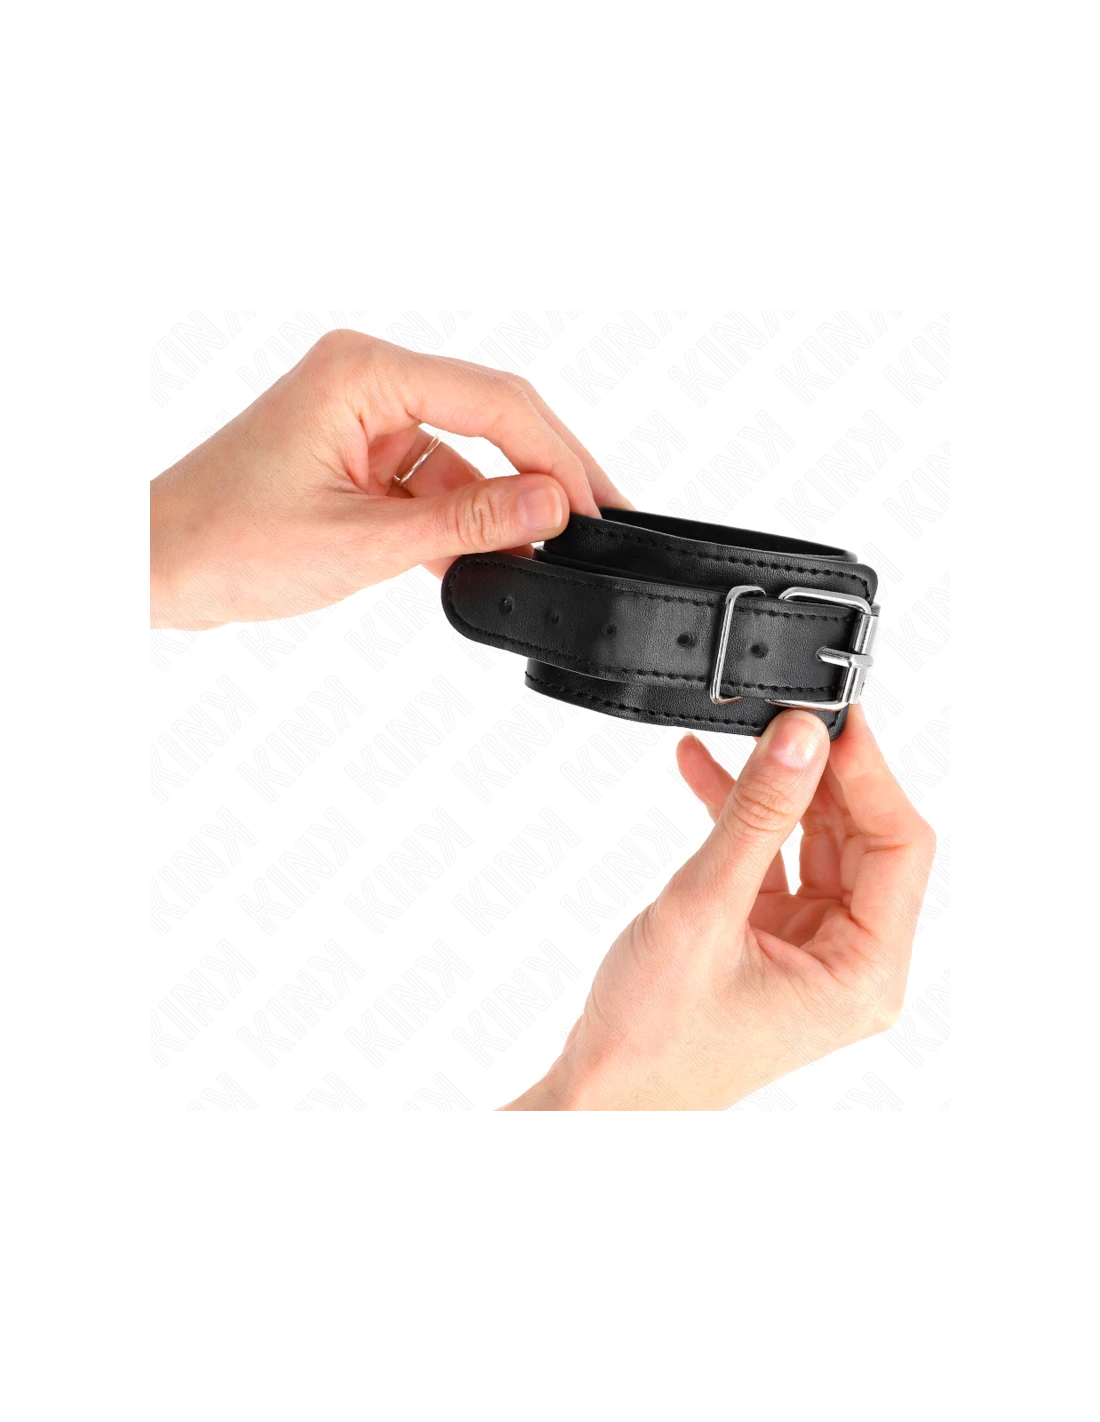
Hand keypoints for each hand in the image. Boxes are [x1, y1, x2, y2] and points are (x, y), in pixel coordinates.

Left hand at [148, 330, 627, 628]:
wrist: (155, 566)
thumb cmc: (225, 541)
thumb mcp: (361, 542)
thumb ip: (465, 524)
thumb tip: (550, 505)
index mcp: (364, 373)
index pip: (494, 399)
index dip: (557, 454)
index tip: (597, 505)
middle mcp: (369, 381)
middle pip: (490, 417)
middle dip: (544, 474)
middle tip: (600, 522)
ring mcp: (366, 419)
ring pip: (466, 458)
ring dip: (501, 510)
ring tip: (545, 557)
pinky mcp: (361, 458)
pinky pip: (434, 485)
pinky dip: (461, 525)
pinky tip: (493, 560)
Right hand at [504, 706, 935, 1110]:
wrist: (602, 1094)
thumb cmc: (653, 1036)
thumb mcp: (705, 908)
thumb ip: (756, 816)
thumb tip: (800, 738)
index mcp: (865, 973)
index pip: (900, 847)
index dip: (870, 775)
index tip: (832, 721)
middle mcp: (851, 961)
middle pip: (861, 839)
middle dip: (820, 775)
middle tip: (784, 718)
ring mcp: (810, 949)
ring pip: (814, 841)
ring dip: (774, 790)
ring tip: (740, 734)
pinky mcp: (769, 938)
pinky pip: (770, 859)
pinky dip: (739, 818)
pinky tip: (700, 770)